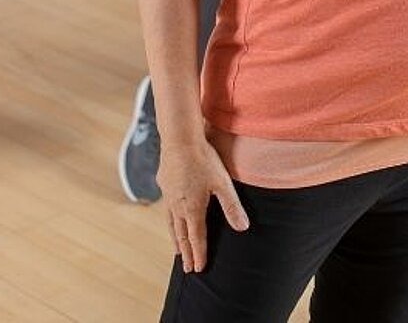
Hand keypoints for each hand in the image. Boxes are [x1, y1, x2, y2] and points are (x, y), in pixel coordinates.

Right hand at [158, 135, 247, 273]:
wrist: (179, 139)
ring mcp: (169, 196)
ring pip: (171, 224)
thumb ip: (232, 207)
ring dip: (175, 239)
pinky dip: (170, 222)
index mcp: (192, 209)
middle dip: (185, 253)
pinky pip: (166, 210)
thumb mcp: (222, 184)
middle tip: (186, 268)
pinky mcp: (164, 185)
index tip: (199, 269)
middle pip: (181, 235)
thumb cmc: (203, 160)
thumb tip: (243, 228)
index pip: (196, 238)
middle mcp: (178, 206)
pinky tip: (171, 219)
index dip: (199, 254)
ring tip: (176, 251)